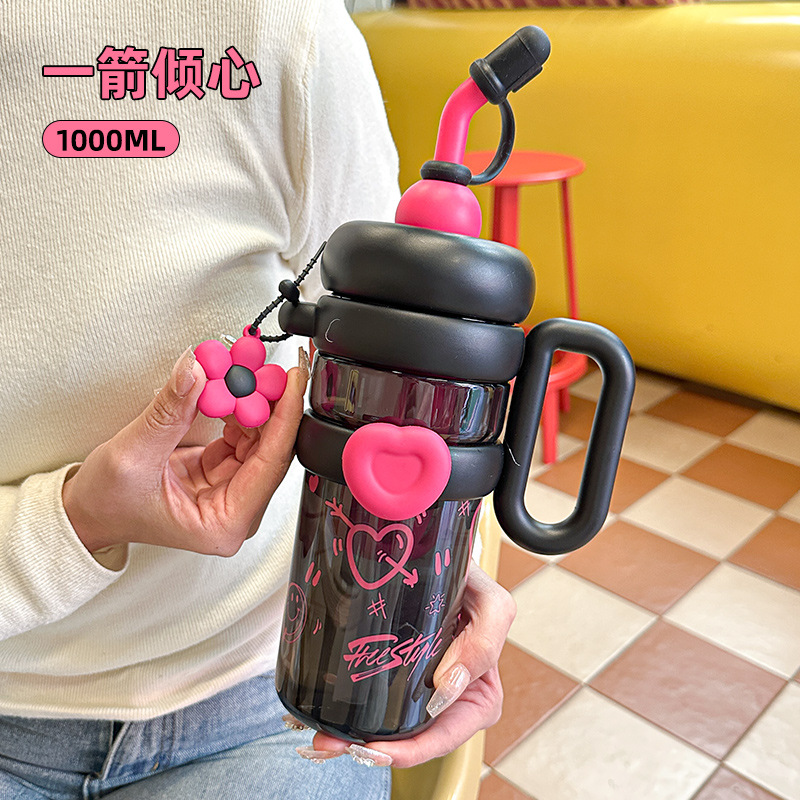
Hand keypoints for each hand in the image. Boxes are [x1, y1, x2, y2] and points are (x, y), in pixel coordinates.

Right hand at [63, 348, 307, 555]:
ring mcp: (232, 492)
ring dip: (254, 403)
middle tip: (268, 367)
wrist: (86, 512)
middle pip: (272, 451)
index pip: (271, 464)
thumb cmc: (106, 503)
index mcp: (224, 524)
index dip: (285, 418)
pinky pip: (243, 437)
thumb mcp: (134, 454)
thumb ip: (170, 411)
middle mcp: (236, 512)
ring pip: (260, 441)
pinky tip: (232, 388)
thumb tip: (196, 370)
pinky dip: (238, 409)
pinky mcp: (224, 474)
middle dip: (270, 405)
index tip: (291, 382)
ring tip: (246, 370)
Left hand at [304, 565, 515, 768]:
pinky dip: (350, 714)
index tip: (376, 749)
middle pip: (410, 738)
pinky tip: (324, 720)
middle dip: (370, 749)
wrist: (444, 556)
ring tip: (321, 739)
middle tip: (330, 744)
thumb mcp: (492, 607)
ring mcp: (420, 687)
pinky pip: (374, 701)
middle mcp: (448, 699)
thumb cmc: (474, 584)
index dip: (412, 750)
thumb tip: (448, 686)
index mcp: (479, 694)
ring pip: (387, 726)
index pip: (446, 735)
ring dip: (350, 737)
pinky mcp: (396, 673)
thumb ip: (484, 642)